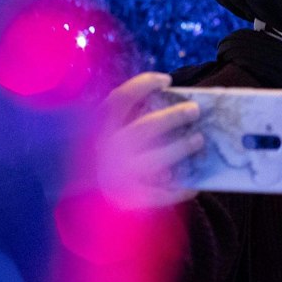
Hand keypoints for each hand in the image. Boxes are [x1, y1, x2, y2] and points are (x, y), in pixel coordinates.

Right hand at [95, 71, 203, 207]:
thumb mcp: (111, 133)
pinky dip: (180, 189)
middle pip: (144, 128)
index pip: (120, 99)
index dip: (143, 85)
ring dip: (180, 148)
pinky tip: (194, 185)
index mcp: (99, 129)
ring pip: (155, 160)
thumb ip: (134, 118)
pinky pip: (160, 194)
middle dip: (173, 117)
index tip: (167, 80)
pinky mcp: (128, 200)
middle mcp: (105, 151)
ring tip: (199, 140)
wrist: (82, 202)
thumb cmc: (109, 157)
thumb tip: (180, 104)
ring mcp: (116, 176)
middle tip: (195, 110)